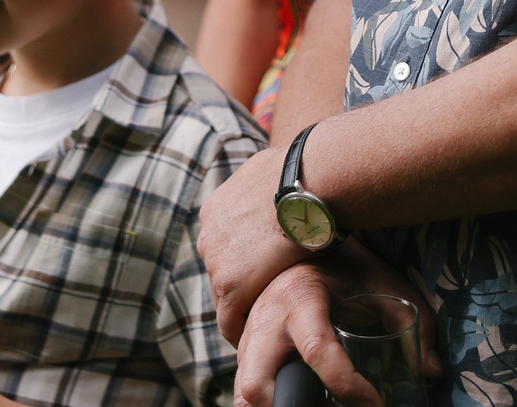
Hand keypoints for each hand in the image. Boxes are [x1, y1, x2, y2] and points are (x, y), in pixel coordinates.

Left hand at [197, 140, 311, 341]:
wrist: (307, 182)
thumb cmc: (303, 176)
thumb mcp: (273, 176)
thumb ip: (266, 191)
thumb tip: (285, 187)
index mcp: (216, 210)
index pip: (224, 249)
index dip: (242, 265)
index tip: (258, 276)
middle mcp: (208, 236)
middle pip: (220, 272)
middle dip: (240, 286)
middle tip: (263, 302)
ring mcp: (215, 262)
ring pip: (225, 297)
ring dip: (243, 307)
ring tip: (262, 324)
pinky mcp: (230, 285)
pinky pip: (229, 320)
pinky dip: (240, 331)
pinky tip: (255, 341)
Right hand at [234, 251, 441, 406]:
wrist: (301, 236)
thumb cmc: (345, 264)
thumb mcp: (382, 284)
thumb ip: (413, 324)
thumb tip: (435, 372)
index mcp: (300, 298)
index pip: (318, 350)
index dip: (348, 385)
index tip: (376, 404)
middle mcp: (265, 320)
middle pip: (256, 385)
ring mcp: (247, 336)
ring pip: (244, 393)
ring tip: (317, 406)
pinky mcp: (243, 347)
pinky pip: (244, 388)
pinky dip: (268, 404)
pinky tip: (302, 400)